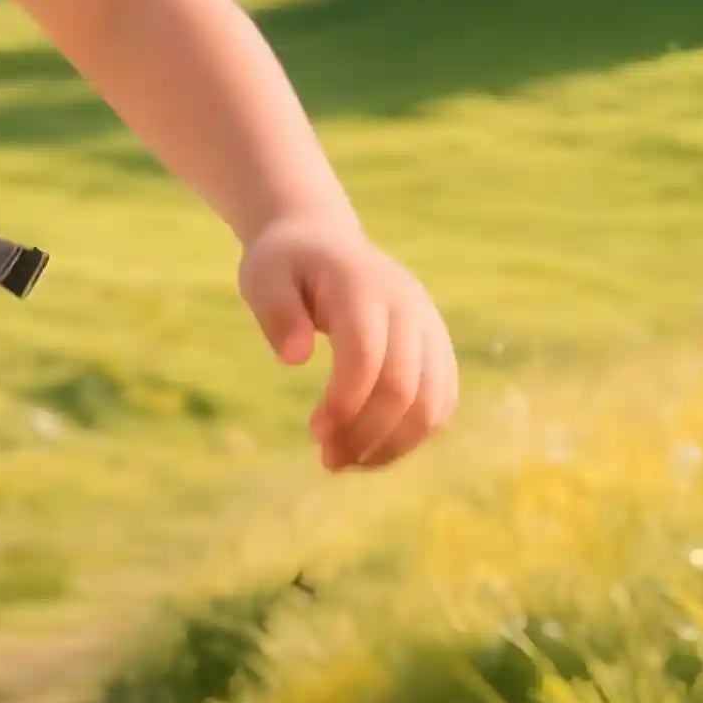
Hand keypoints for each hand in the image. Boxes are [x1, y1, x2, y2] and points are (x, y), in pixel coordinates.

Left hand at [238, 216, 458, 471]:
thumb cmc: (285, 264)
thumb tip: (295, 359)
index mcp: (363, 287)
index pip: (367, 356)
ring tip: (345, 462)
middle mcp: (408, 306)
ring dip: (392, 445)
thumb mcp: (262, 277)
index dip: (345, 402)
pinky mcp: (437, 348)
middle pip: (405, 388)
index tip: (313, 432)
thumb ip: (275, 312)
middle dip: (367, 434)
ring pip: (432, 404)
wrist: (321, 240)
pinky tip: (370, 450)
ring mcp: (430, 327)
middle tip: (327, 460)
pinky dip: (411, 436)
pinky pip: (439, 404)